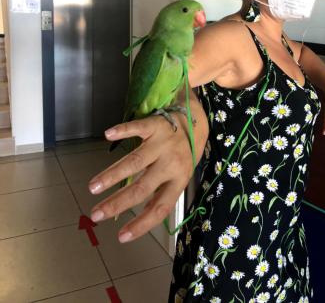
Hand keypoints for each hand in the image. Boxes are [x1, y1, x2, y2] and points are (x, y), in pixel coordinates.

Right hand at [88, 115, 196, 242]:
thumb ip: (162, 193)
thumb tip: (142, 217)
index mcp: (178, 180)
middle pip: (142, 187)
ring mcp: (163, 144)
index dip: (142, 224)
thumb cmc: (183, 154)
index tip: (121, 237)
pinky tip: (108, 135)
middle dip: (117, 203)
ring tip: (93, 186)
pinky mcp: (155, 125)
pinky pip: (137, 127)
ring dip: (112, 175)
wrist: (195, 123)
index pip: (160, 208)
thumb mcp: (179, 176)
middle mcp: (171, 163)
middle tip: (96, 214)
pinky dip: (123, 131)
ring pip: (135, 161)